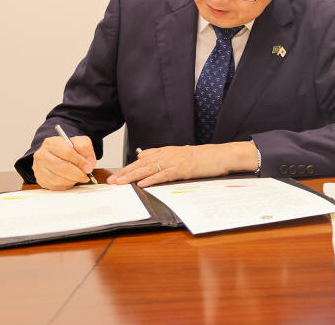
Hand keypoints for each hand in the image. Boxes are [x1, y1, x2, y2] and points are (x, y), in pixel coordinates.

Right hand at [32, 134, 96, 190]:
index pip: (66, 152)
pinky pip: (55, 186)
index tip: (88, 166)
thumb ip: (86, 149)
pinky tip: (71, 179)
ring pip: (58, 179)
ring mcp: (39, 168)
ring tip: (79, 177)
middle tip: (86, 176)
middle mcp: (42, 155)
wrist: (58, 154)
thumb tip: (88, 165)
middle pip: (62, 168)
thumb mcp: (80, 142)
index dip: (80, 161)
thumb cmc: (69, 148)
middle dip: (77, 174)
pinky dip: (66, 185)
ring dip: (72, 180)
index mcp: (51, 143)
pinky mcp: (40, 179)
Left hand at [106, 142, 257, 186]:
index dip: (128, 167)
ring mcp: (176, 161)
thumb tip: (148, 158)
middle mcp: (169, 154)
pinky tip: (142, 184)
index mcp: (168, 151)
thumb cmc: (205, 157)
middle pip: (142, 163)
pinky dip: (152, 179)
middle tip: (111, 180)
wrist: (222, 155)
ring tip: (120, 183)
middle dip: (125, 172)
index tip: (116, 175)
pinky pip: (164, 175)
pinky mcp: (183, 169)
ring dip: (133, 176)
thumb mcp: (183, 155)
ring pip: (149, 168)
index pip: (143, 158)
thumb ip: (166, 157)